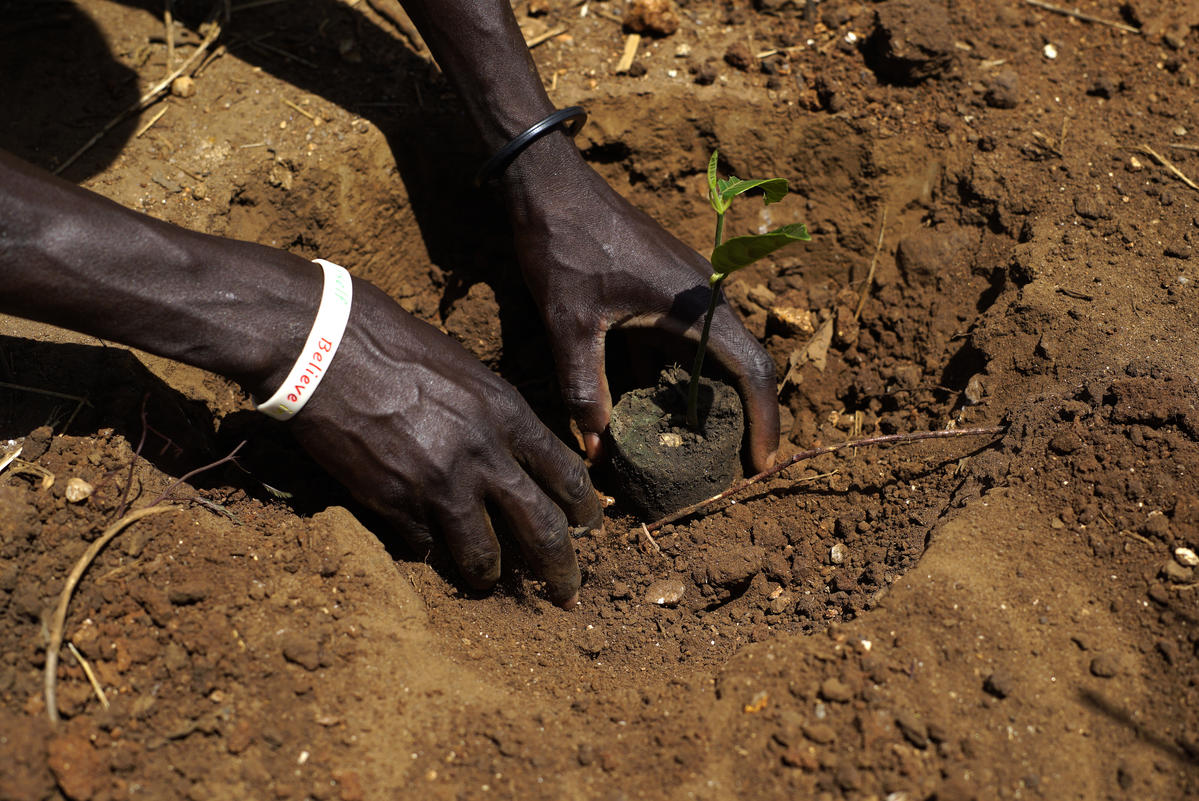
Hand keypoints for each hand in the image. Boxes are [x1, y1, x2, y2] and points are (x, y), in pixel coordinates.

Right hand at [287, 279, 602, 605]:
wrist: (322, 347)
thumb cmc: (392, 344)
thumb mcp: (465, 370)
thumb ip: (497, 417)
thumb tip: (519, 455)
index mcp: (507, 413)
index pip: (568, 477)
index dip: (585, 511)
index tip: (588, 528)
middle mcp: (483, 455)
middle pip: (544, 531)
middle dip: (561, 572)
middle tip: (566, 594)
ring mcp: (439, 484)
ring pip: (485, 557)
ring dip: (489, 575)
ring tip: (488, 580)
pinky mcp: (394, 504)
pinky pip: (425, 546)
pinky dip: (428, 550)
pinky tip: (425, 545)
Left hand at [503, 147, 780, 470]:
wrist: (551, 186)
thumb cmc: (565, 248)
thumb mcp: (571, 326)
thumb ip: (584, 390)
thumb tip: (595, 451)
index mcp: (697, 306)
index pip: (752, 371)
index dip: (764, 421)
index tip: (760, 465)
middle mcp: (706, 297)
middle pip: (741, 366)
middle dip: (740, 418)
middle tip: (728, 466)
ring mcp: (689, 290)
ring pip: (712, 354)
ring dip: (705, 398)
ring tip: (690, 446)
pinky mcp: (667, 287)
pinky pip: (684, 339)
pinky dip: (675, 374)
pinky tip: (650, 403)